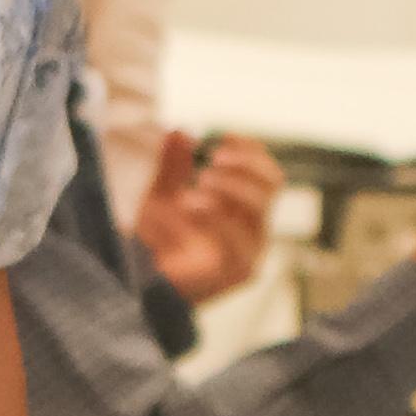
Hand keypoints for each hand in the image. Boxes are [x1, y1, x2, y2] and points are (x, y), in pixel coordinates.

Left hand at [135, 133, 282, 302]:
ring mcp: (251, 250)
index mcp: (244, 209)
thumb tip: (180, 131)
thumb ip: (172, 167)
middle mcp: (254, 227)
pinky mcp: (240, 270)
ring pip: (259, 206)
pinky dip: (214, 214)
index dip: (250, 150)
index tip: (223, 137)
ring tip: (198, 183)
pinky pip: (238, 235)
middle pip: (272, 183)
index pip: (266, 171)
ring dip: (230, 185)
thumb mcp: (160, 196)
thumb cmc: (156, 244)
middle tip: (214, 157)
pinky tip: (190, 204)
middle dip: (244, 163)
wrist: (143, 284)